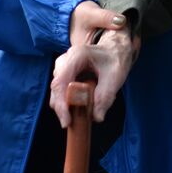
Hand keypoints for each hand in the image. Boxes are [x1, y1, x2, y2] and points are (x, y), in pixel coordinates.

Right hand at [50, 3, 138, 125]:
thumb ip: (105, 97)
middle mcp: (65, 60)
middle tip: (77, 122)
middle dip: (63, 108)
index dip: (61, 104)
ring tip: (86, 110)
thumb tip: (96, 118)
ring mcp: (62, 67)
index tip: (67, 121)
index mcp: (77, 55)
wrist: (114, 50)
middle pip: (56, 89)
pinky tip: (84, 104)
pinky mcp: (64, 75)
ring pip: (57, 92)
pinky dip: (69, 102)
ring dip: (67, 106)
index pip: (60, 82)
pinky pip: (62, 93)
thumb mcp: (115, 77)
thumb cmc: (115, 60)